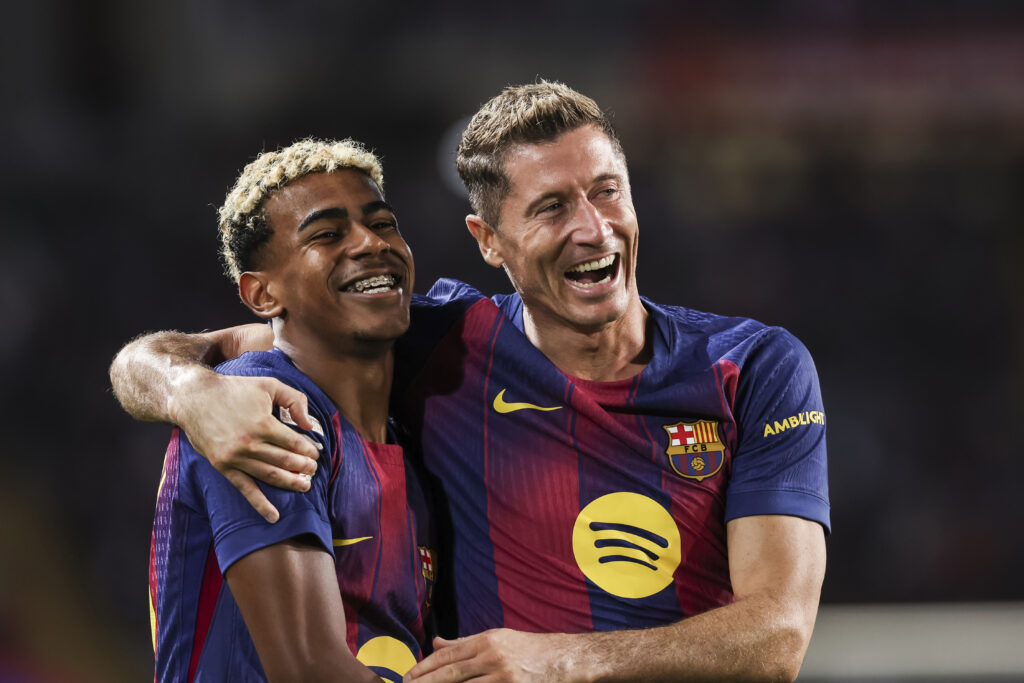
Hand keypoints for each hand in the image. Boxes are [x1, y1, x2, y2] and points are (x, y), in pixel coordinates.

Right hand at [169, 369, 319, 522]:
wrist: (194, 398)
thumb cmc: (235, 389)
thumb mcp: (269, 385)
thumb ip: (295, 400)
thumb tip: (309, 424)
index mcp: (264, 424)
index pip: (295, 444)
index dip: (309, 450)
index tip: (316, 453)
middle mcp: (250, 444)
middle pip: (286, 462)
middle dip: (304, 467)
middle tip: (314, 469)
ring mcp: (235, 458)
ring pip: (270, 476)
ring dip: (290, 483)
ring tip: (305, 485)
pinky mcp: (223, 466)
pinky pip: (245, 489)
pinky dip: (261, 504)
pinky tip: (274, 516)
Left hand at [404, 630, 576, 682]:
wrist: (564, 660)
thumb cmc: (528, 649)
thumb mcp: (497, 638)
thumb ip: (465, 643)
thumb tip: (436, 643)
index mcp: (487, 641)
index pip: (448, 655)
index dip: (424, 667)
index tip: (408, 677)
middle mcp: (493, 657)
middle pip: (450, 674)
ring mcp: (504, 678)